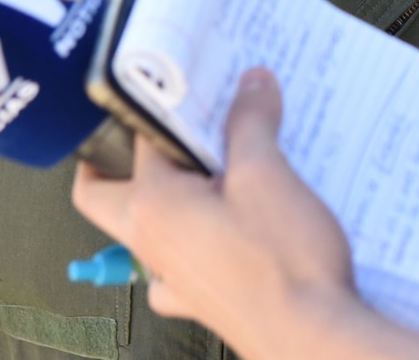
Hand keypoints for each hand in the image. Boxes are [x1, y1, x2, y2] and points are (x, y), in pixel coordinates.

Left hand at [71, 69, 359, 359]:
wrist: (314, 337)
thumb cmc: (283, 267)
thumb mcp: (267, 173)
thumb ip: (250, 121)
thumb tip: (249, 85)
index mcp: (152, 204)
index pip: (137, 138)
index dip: (163, 107)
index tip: (189, 89)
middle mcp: (150, 244)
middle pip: (103, 192)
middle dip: (119, 157)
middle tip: (157, 129)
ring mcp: (172, 277)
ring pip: (139, 230)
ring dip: (159, 199)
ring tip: (203, 172)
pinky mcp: (200, 299)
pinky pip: (174, 266)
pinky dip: (187, 244)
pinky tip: (219, 230)